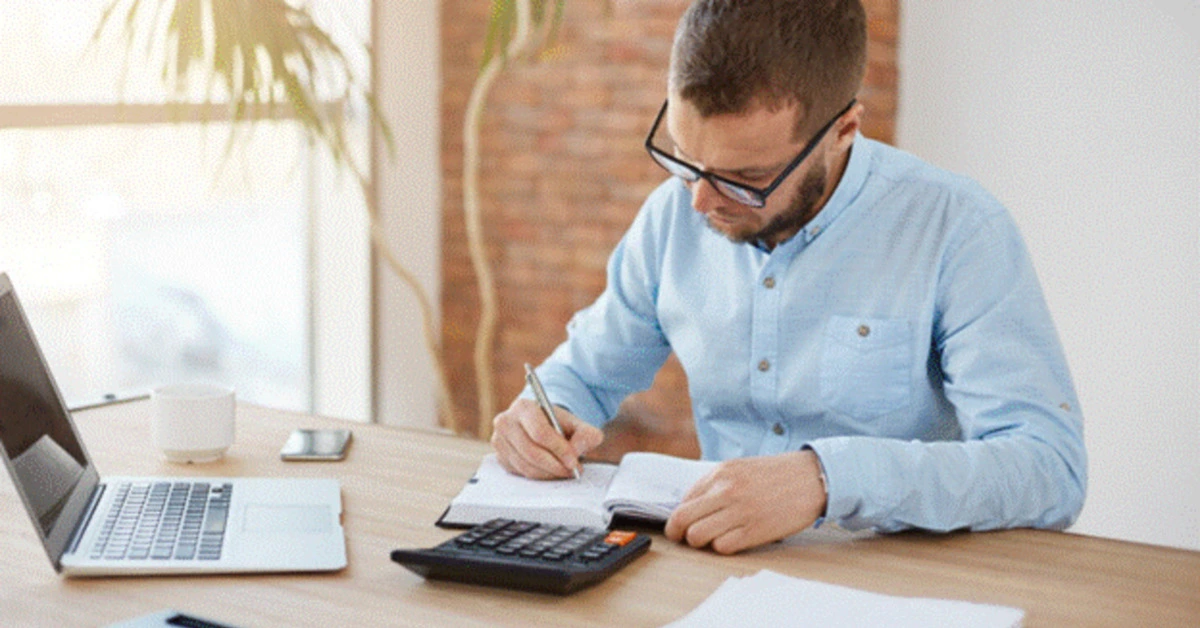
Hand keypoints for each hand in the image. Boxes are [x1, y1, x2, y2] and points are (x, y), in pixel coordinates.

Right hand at [490, 397, 603, 479]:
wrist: (539, 423)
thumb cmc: (557, 423)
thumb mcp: (576, 423)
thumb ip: (585, 434)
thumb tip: (577, 450)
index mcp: (523, 407)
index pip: (540, 432)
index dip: (558, 449)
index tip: (573, 461)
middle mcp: (506, 422)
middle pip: (531, 452)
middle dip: (555, 466)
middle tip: (572, 471)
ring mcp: (499, 441)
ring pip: (526, 466)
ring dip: (549, 474)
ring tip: (565, 472)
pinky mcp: (500, 457)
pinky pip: (521, 473)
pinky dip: (539, 476)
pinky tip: (551, 472)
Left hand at [664, 450, 827, 554]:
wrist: (812, 478)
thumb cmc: (777, 475)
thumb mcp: (740, 468)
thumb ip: (715, 485)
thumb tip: (690, 507)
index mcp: (720, 473)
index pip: (683, 501)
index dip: (678, 517)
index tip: (680, 525)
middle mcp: (726, 491)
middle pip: (682, 519)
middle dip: (678, 533)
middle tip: (683, 538)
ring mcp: (740, 511)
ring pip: (698, 536)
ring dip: (700, 542)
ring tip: (711, 539)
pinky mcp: (755, 530)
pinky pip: (722, 547)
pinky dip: (722, 547)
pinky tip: (732, 540)